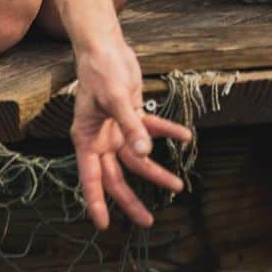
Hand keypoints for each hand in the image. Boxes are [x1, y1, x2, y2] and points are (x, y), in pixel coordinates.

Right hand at [72, 29, 191, 229]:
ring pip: (137, 158)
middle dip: (131, 200)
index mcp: (86, 138)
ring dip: (156, 171)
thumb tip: (145, 153)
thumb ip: (131, 127)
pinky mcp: (132, 115)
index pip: (91, 178)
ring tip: (178, 185)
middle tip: (148, 221)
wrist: (107, 46)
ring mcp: (116, 129)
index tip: (104, 226)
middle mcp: (101, 139)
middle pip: (116, 177)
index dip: (96, 202)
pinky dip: (168, 132)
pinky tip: (185, 136)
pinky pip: (151, 129)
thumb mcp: (115, 99)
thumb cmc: (102, 71)